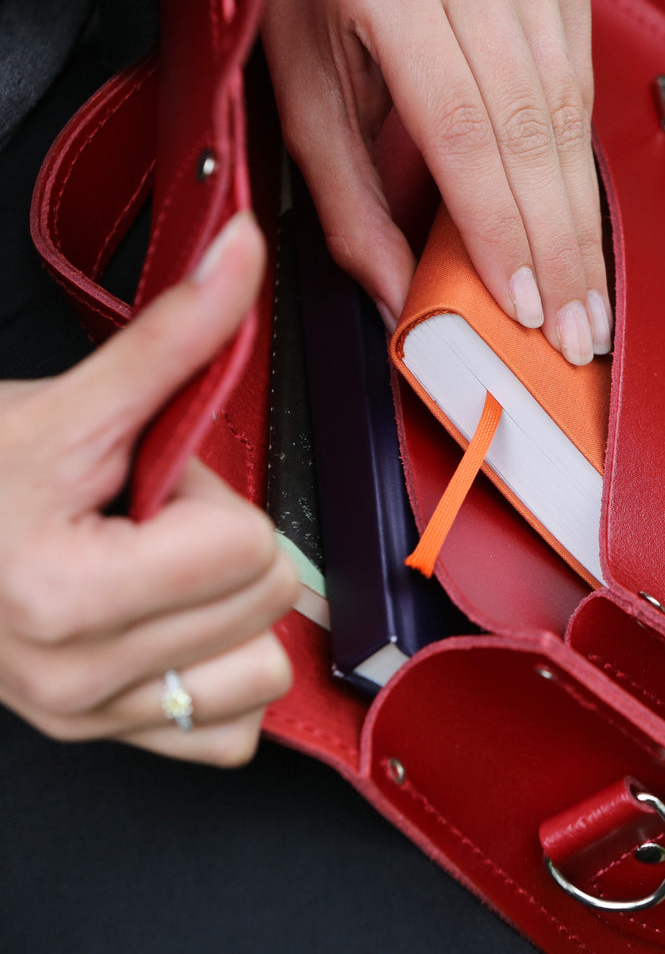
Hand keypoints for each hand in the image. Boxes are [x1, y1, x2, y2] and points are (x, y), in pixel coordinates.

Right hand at [0, 214, 297, 765]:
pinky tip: (172, 630)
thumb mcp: (70, 405)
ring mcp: (90, 718)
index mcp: (69, 594)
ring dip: (231, 615)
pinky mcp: (103, 740)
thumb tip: (243, 253)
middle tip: (149, 524)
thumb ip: (173, 336)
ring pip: (264, 672)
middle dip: (223, 547)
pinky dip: (221, 678)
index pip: (252, 550)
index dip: (215, 500)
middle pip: (267, 602)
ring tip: (159, 576)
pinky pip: (230, 734)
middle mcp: (78, 676)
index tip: (156, 486)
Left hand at [262, 0, 610, 364]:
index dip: (499, 227)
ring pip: (569, 118)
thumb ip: (349, 205)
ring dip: (581, 224)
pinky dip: (580, 175)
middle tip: (574, 332)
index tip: (522, 305)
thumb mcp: (308, 98)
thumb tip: (402, 299)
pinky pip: (579, 95)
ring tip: (588, 301)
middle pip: (531, 131)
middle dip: (557, 248)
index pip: (462, 129)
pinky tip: (580, 235)